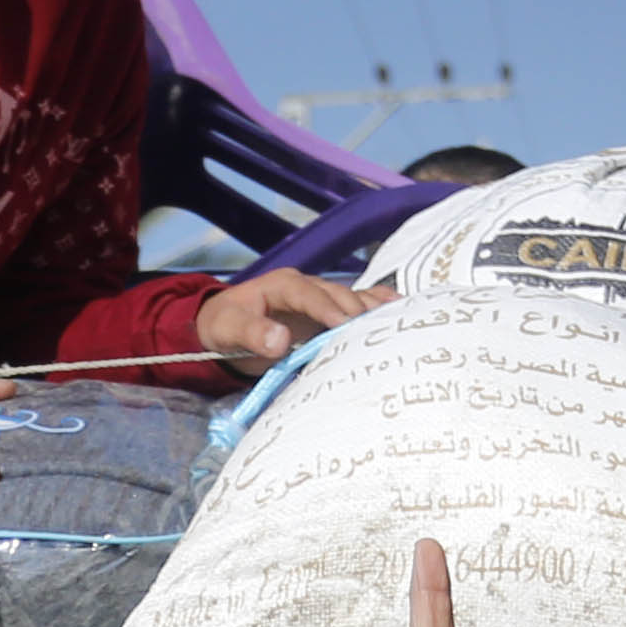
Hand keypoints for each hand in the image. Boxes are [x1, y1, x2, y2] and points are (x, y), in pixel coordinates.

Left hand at [191, 269, 385, 376]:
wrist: (223, 326)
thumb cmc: (225, 326)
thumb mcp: (229, 329)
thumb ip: (252, 333)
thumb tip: (280, 341)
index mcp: (282, 285)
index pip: (308, 293)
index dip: (327, 308)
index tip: (344, 326)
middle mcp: (307, 287)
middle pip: (337, 295)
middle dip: (356, 313)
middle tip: (376, 334)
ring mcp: (321, 298)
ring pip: (353, 299)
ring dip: (374, 310)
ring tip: (400, 321)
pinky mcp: (329, 311)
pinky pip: (357, 304)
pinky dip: (378, 306)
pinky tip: (401, 309)